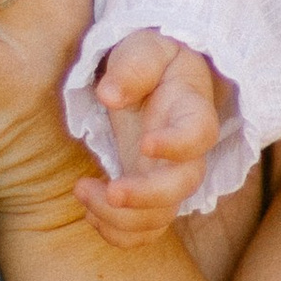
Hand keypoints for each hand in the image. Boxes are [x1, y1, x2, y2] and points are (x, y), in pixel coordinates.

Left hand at [84, 34, 224, 244]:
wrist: (154, 79)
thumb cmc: (151, 61)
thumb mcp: (144, 48)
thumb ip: (133, 67)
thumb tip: (110, 95)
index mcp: (191, 112)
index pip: (199, 135)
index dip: (177, 146)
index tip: (145, 143)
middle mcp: (186, 154)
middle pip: (184, 187)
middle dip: (146, 196)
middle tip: (110, 190)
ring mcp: (169, 179)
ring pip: (161, 216)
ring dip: (120, 217)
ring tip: (82, 190)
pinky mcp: (149, 196)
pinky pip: (144, 231)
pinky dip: (118, 233)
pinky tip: (90, 211)